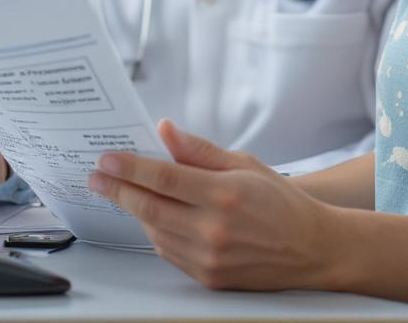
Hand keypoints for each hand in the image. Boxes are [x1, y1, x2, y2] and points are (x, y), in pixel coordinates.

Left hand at [89, 120, 344, 290]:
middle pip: (149, 208)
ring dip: (135, 210)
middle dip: (118, 190)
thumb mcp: (245, 163)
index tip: (106, 159)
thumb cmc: (280, 201)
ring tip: (123, 191)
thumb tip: (165, 131)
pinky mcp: (207, 278)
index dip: (130, 167)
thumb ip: (200, 150)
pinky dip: (156, 231)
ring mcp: (208, 257)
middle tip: (97, 176)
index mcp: (224, 194)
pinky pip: (168, 252)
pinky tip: (155, 215)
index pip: (164, 177)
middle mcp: (213, 229)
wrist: (310, 248)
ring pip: (154, 231)